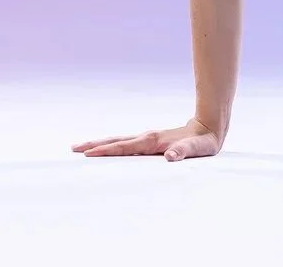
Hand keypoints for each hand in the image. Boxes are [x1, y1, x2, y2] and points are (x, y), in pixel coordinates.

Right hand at [72, 116, 224, 161]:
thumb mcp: (198, 149)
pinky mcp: (151, 142)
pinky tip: (108, 152)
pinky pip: (127, 145)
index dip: (107, 151)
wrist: (208, 127)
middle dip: (95, 145)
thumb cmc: (203, 142)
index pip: (125, 147)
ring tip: (83, 148)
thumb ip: (184, 152)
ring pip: (119, 142)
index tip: (88, 154)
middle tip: (74, 149)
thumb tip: (170, 156)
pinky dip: (113, 147)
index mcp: (153, 141)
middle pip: (116, 141)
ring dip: (101, 145)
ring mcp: (148, 139)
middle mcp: (147, 138)